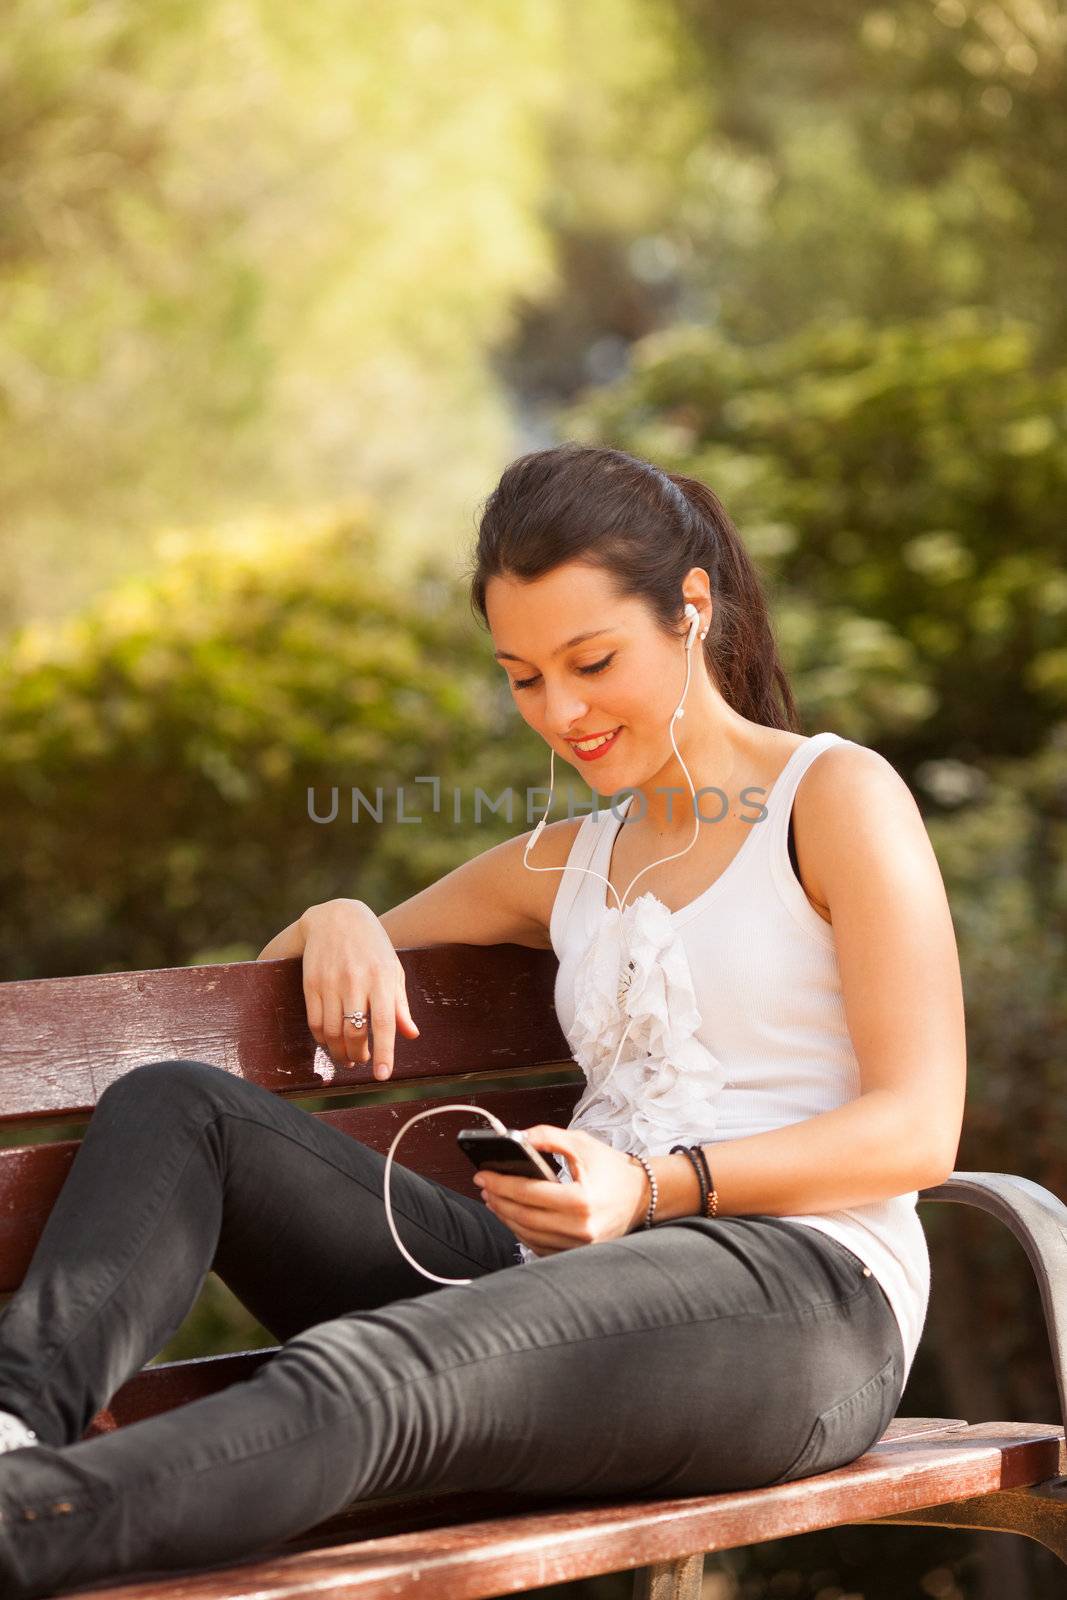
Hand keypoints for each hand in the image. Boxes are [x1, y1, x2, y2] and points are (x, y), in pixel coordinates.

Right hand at [299, 899, 419, 1076]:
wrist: (337, 917)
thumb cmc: (372, 947)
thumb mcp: (393, 971)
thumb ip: (400, 1005)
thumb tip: (411, 1035)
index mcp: (381, 978)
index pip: (384, 1023)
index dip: (384, 1052)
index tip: (383, 1075)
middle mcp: (355, 980)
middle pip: (355, 1032)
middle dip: (359, 1055)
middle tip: (362, 1062)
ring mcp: (331, 982)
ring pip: (332, 1031)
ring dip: (340, 1052)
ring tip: (348, 1057)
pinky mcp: (311, 983)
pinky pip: (315, 1021)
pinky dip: (322, 1039)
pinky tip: (330, 1041)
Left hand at [474, 1125, 647, 1256]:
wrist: (641, 1197)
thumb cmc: (612, 1170)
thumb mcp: (582, 1144)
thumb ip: (549, 1136)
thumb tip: (517, 1137)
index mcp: (582, 1201)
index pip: (529, 1193)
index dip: (501, 1183)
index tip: (482, 1174)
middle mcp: (581, 1228)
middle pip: (524, 1217)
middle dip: (498, 1199)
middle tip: (483, 1186)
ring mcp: (579, 1246)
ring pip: (528, 1235)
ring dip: (505, 1216)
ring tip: (494, 1198)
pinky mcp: (577, 1254)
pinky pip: (539, 1246)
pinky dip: (522, 1231)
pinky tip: (513, 1215)